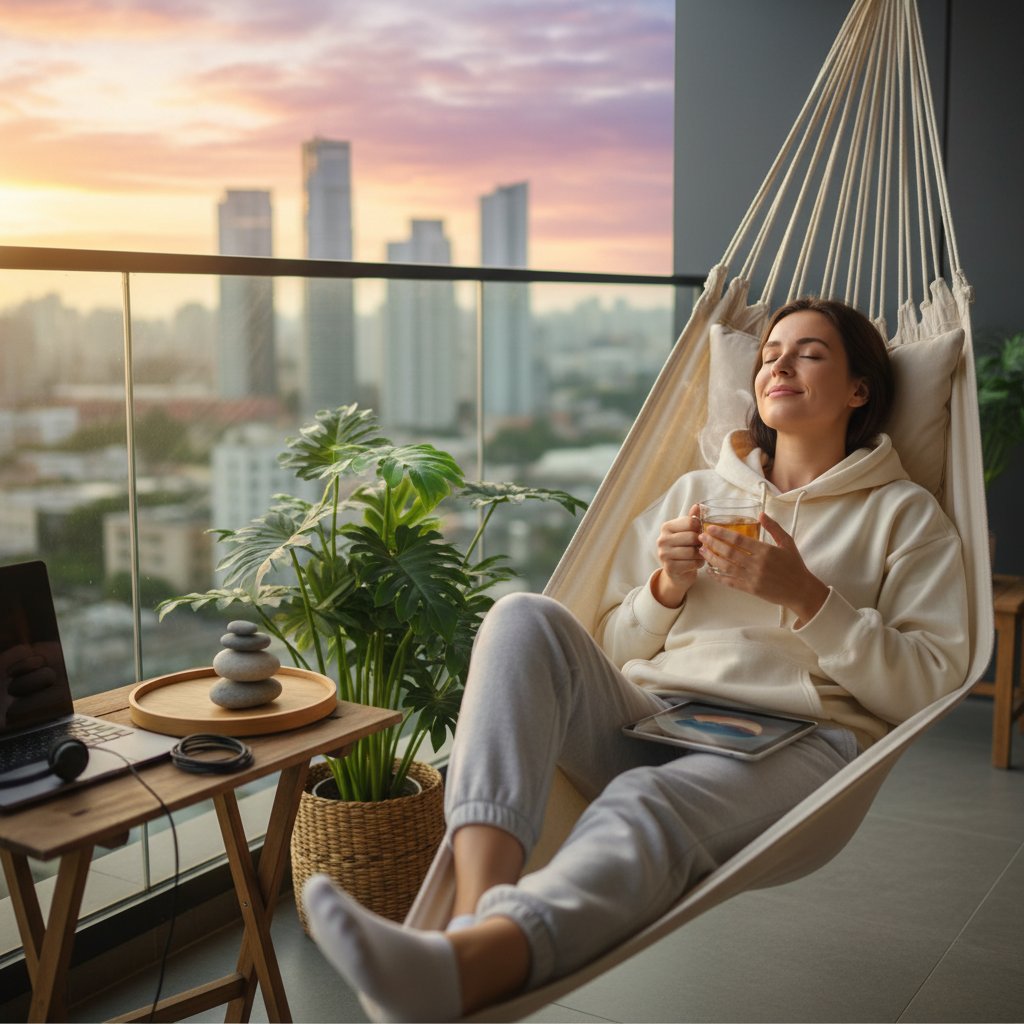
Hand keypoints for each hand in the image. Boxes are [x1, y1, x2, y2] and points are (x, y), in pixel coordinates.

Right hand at [653, 504, 702, 606]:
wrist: (677, 572)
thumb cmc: (684, 548)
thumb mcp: (687, 532)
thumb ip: (692, 519)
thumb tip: (697, 505)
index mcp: (666, 527)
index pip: (691, 522)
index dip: (700, 528)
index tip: (700, 533)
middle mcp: (662, 539)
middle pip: (693, 537)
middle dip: (701, 542)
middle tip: (702, 546)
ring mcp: (664, 554)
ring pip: (693, 551)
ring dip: (701, 554)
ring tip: (700, 555)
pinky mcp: (670, 568)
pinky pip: (692, 563)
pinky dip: (698, 564)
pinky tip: (696, 563)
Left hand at [699, 512, 828, 625]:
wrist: (801, 591)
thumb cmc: (794, 565)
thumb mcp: (787, 542)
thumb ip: (774, 527)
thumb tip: (761, 514)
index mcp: (765, 551)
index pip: (738, 540)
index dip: (721, 533)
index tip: (710, 528)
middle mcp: (757, 564)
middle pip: (728, 552)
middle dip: (712, 543)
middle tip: (700, 537)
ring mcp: (752, 578)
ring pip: (726, 567)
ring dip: (711, 558)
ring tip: (701, 551)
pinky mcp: (750, 589)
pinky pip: (730, 582)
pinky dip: (718, 576)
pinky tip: (709, 570)